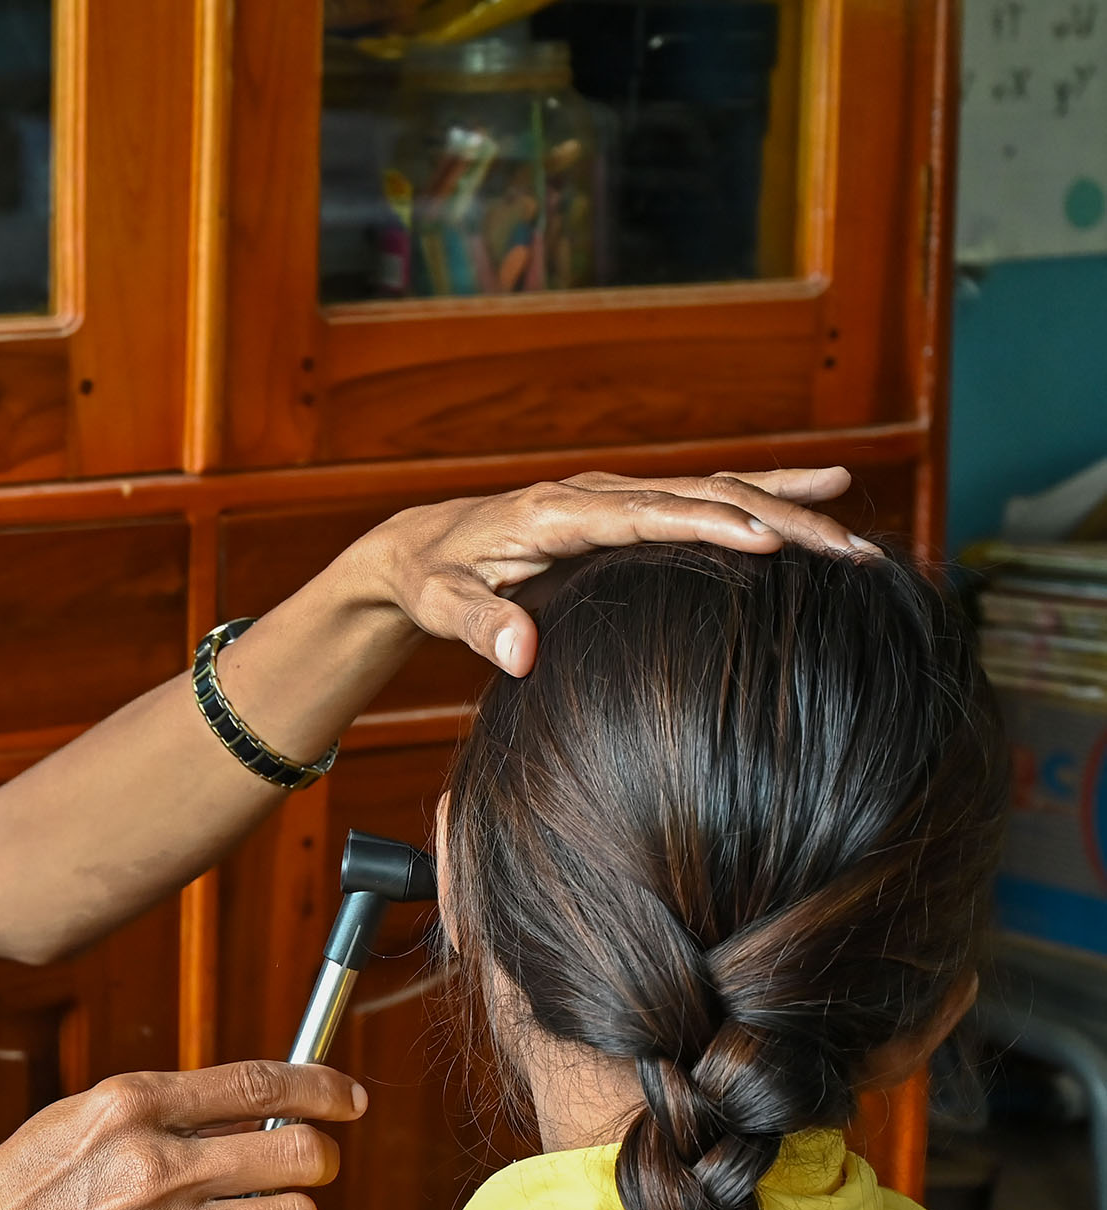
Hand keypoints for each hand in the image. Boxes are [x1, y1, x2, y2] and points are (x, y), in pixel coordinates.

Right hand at [0, 1060, 363, 1209]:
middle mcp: (152, 1164)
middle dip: (315, 1161)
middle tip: (297, 1172)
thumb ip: (158, 1112)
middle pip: (301, 1154)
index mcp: (129, 1103)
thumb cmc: (16, 1191)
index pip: (258, 1085)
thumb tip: (247, 1110)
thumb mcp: (77, 1120)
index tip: (348, 1098)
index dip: (322, 1088)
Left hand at [334, 466, 874, 676]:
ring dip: (787, 503)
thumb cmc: (431, 578)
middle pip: (701, 496)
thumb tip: (519, 653)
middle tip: (847, 548)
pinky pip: (706, 496)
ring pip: (716, 489)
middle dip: (778, 517)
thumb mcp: (440, 606)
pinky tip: (824, 491)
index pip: (648, 516)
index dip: (709, 525)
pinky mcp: (629, 507)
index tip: (770, 541)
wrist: (421, 547)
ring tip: (855, 522)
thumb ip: (475, 627)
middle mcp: (598, 493)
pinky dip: (765, 494)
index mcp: (558, 514)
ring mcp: (618, 495)